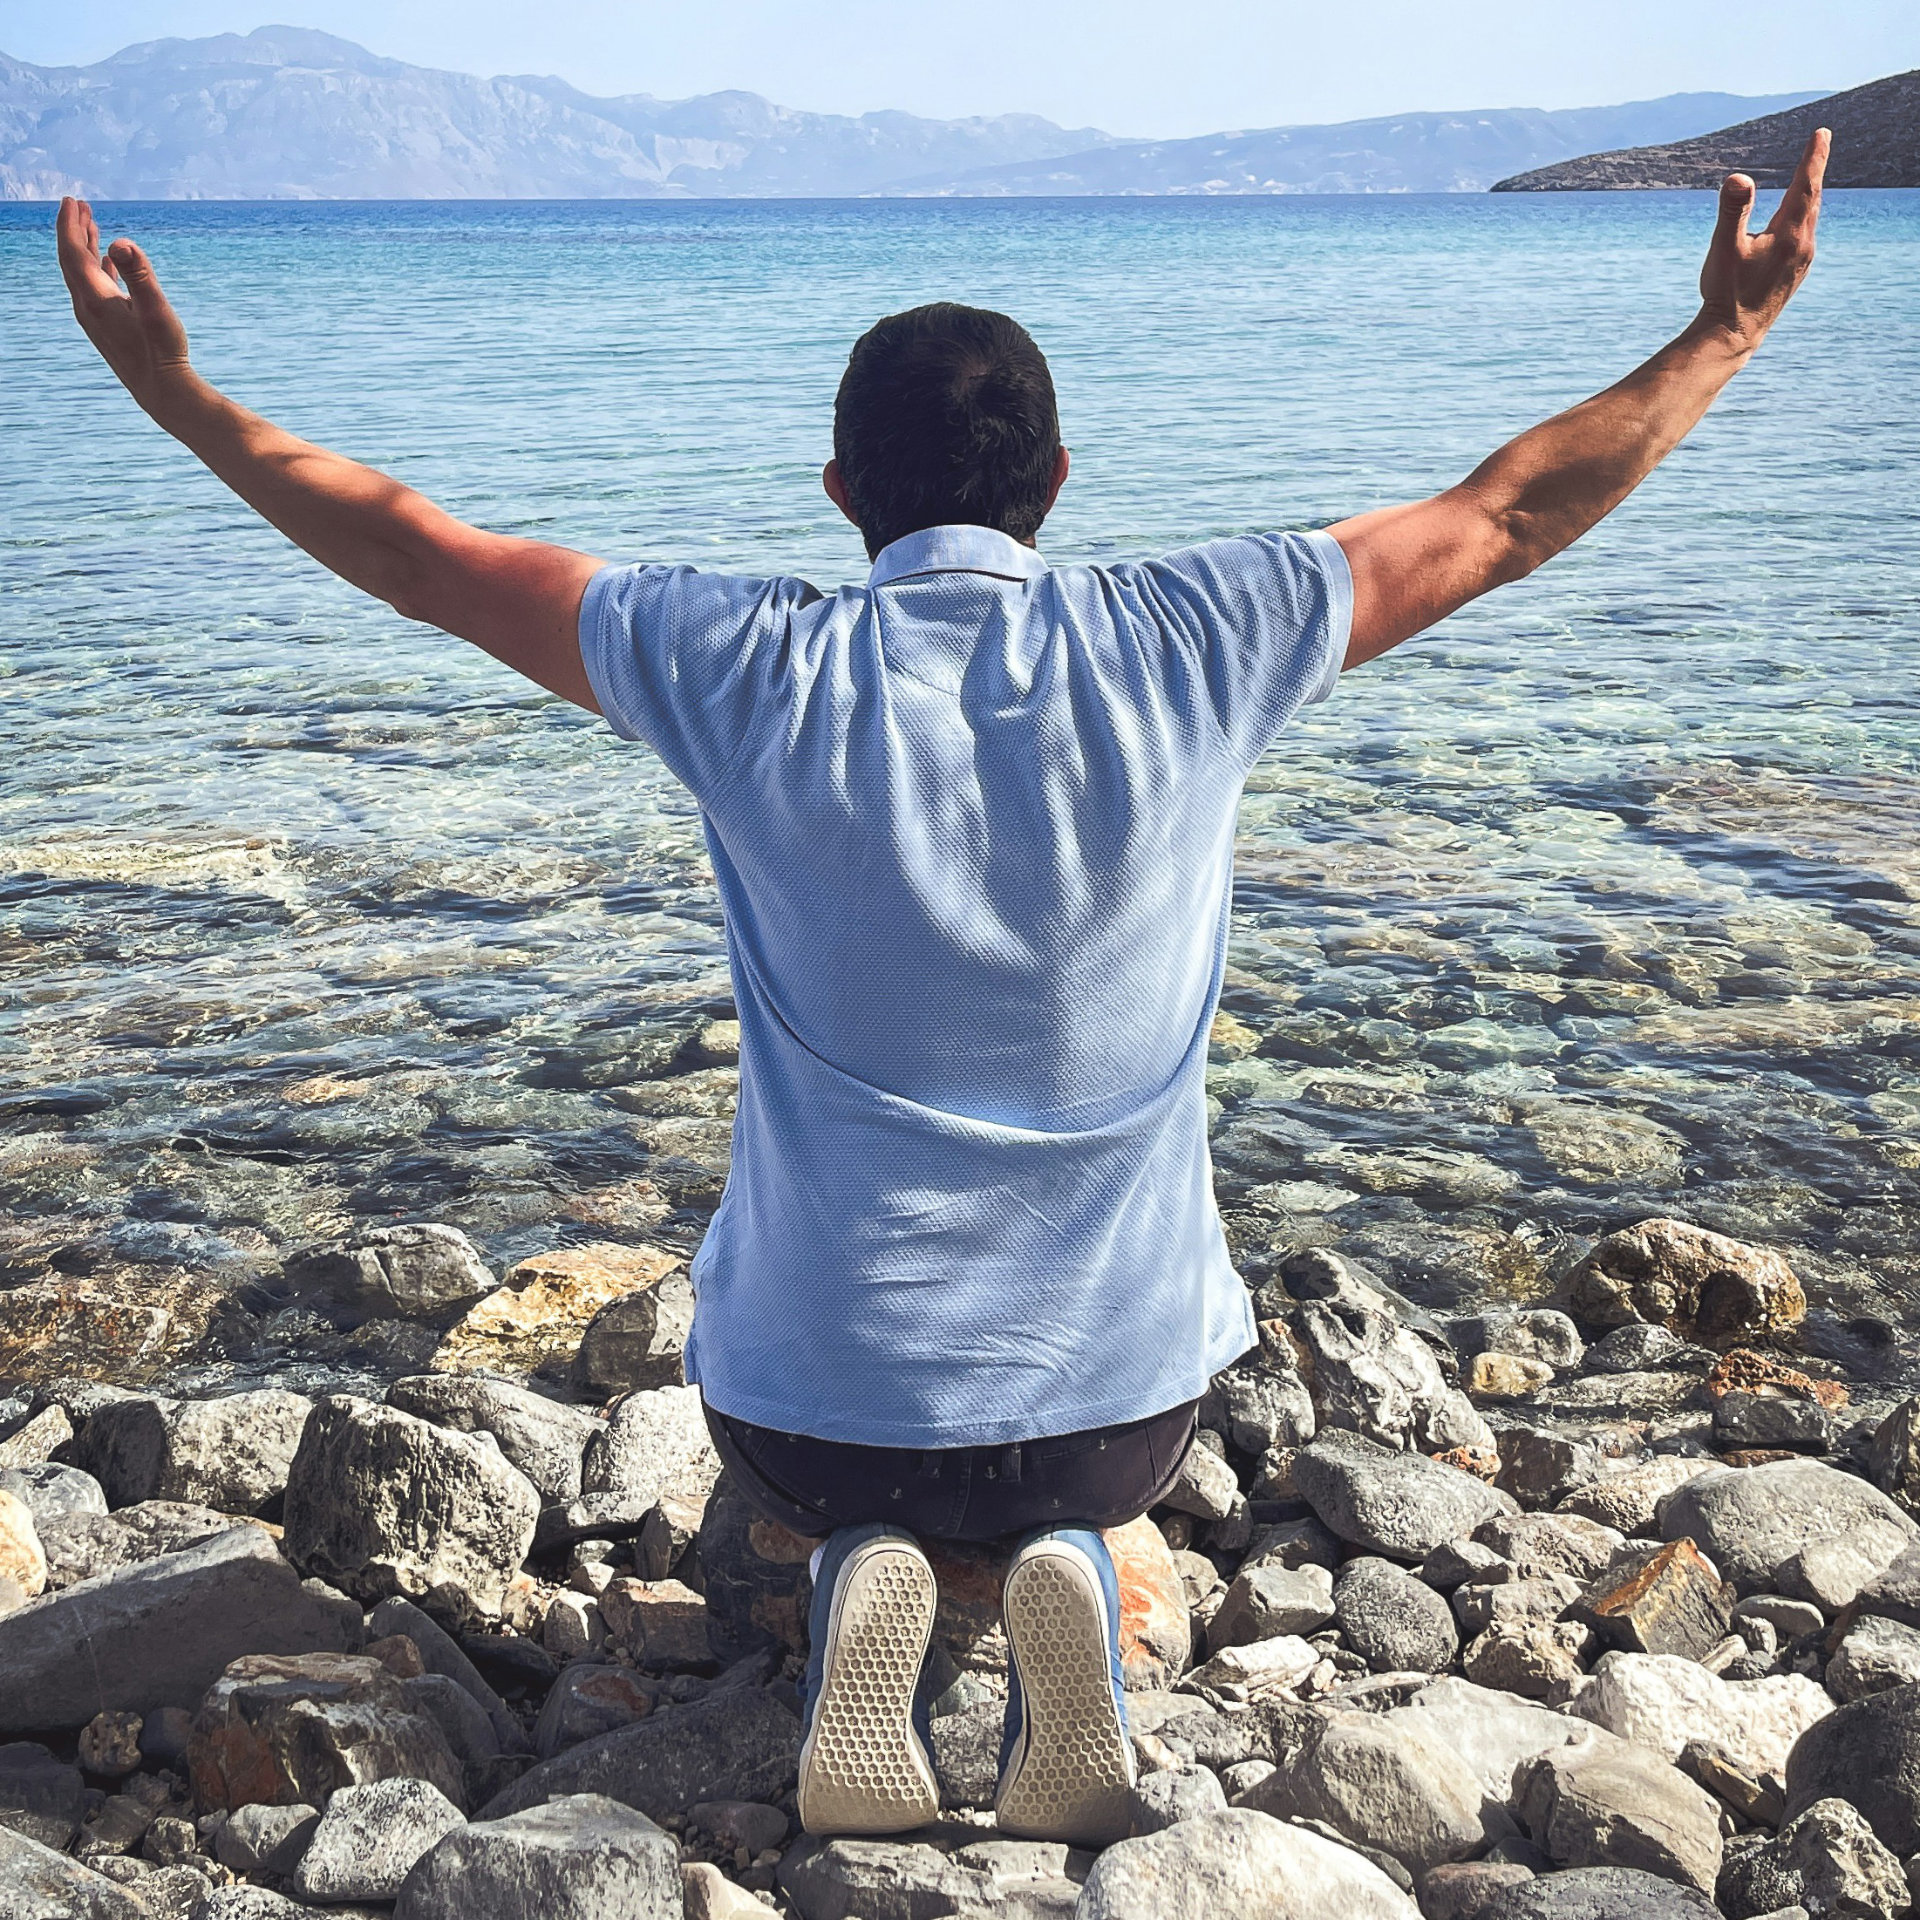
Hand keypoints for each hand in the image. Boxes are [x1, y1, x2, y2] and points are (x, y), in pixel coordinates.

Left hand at [56, 197, 193, 407]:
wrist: (163, 392)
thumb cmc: (163, 352)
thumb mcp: (156, 310)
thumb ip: (139, 274)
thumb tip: (120, 242)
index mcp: (94, 299)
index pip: (73, 252)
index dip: (70, 224)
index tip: (72, 201)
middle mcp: (87, 307)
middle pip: (72, 259)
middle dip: (74, 230)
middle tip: (79, 205)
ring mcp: (95, 318)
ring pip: (82, 273)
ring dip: (85, 247)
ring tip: (90, 225)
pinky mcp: (106, 326)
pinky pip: (94, 288)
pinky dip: (97, 268)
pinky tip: (107, 261)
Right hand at [1697, 128, 1827, 354]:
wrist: (1733, 336)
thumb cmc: (1727, 292)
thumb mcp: (1724, 248)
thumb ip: (1732, 210)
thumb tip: (1738, 178)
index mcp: (1790, 234)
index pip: (1805, 185)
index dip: (1813, 157)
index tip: (1821, 134)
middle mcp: (1802, 246)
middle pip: (1812, 199)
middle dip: (1813, 172)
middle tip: (1818, 146)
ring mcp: (1801, 262)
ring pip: (1809, 219)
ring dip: (1808, 196)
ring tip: (1807, 181)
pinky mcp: (1794, 275)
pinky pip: (1804, 237)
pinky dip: (1802, 219)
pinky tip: (1794, 225)